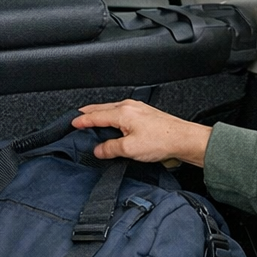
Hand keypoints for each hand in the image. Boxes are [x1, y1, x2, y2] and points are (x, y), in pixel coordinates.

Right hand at [72, 100, 210, 166]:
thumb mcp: (130, 149)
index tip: (72, 123)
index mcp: (122, 113)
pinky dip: (112, 115)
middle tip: (78, 117)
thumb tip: (99, 150)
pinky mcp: (145, 113)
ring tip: (93, 119)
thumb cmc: (162, 140)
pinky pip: (122, 112)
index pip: (95, 116)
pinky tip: (114, 122)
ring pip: (112, 109)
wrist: (184, 139)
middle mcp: (129, 106)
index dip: (82, 120)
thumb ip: (110, 148)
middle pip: (102, 108)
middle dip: (88, 113)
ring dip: (101, 113)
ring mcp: (138, 108)